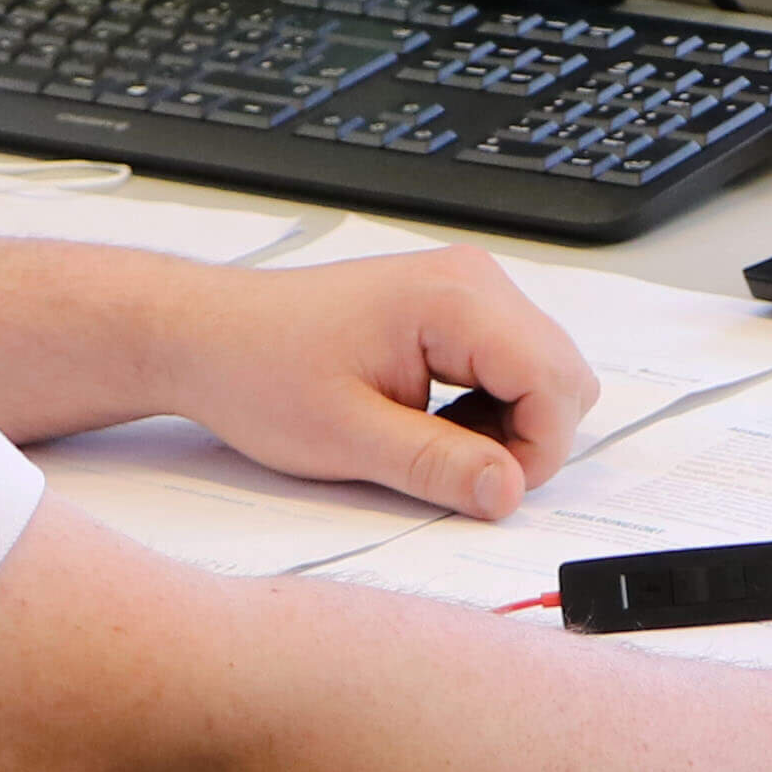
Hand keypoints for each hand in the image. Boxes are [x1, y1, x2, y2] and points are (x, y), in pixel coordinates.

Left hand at [151, 246, 600, 521]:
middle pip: (564, 376)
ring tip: (430, 445)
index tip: (484, 490)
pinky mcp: (453, 305)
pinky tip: (430, 423)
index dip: (536, 453)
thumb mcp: (346, 438)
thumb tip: (508, 492)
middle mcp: (473, 280)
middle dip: (527, 439)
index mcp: (455, 299)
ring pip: (544, 373)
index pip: (556, 384)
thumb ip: (437, 467)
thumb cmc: (259, 371)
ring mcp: (466, 288)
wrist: (208, 336)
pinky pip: (511, 365)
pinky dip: (489, 407)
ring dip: (508, 425)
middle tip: (456, 472)